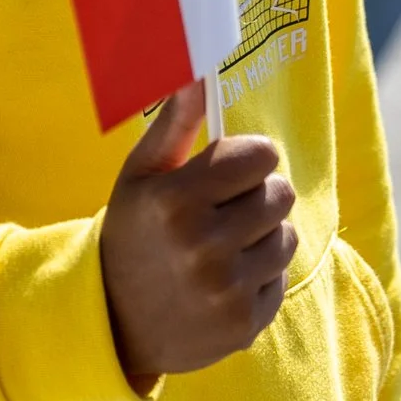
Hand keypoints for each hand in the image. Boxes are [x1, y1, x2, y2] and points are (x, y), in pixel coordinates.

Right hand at [99, 81, 296, 387]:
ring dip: (262, 238)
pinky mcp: (244, 326)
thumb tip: (198, 75)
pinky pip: (280, 280)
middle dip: (257, 196)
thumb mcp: (140, 177)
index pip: (261, 156)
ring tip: (224, 248)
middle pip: (280, 194)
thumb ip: (176, 125)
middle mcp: (203, 247)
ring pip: (287, 238)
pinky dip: (259, 278)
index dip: (248, 159)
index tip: (229, 171)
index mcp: (175, 202)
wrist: (113, 325)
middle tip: (224, 212)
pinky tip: (223, 283)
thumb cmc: (131, 235)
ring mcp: (225, 291)